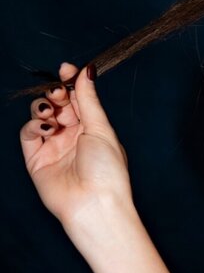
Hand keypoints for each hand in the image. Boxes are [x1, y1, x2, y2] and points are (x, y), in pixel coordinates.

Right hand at [20, 61, 133, 229]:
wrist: (93, 204)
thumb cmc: (106, 170)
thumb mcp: (101, 128)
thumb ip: (88, 100)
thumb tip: (86, 71)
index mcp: (93, 128)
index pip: (78, 99)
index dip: (71, 82)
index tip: (66, 68)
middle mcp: (73, 136)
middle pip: (59, 104)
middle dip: (56, 92)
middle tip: (59, 91)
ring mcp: (54, 146)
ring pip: (41, 115)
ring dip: (43, 107)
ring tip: (52, 111)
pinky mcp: (36, 159)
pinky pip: (28, 134)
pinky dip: (33, 124)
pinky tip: (45, 126)